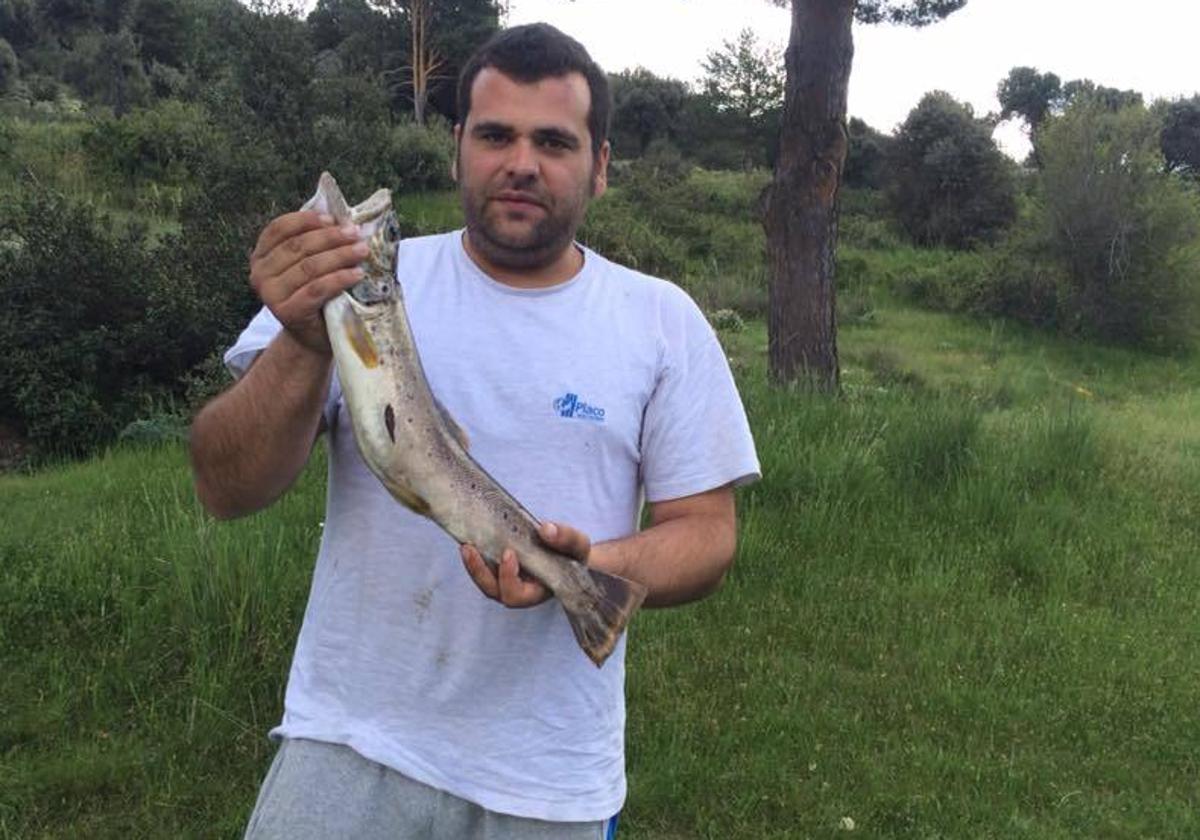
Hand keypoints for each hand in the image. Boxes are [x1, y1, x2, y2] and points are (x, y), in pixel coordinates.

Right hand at [249, 211, 367, 354]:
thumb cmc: (314, 295)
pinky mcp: (287, 312)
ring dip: (339, 256)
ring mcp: (270, 295)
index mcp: (261, 256)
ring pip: (309, 267)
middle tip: (356, 234)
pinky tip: (357, 274)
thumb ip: (315, 243)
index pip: (279, 228)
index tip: (332, 218)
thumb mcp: (310, 265)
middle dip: (330, 237)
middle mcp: (259, 274)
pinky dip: (339, 279)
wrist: (313, 336)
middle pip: (297, 246)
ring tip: (362, 251)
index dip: (306, 220)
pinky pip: (316, 289)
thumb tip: (342, 219)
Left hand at [460, 521, 590, 607]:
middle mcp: (519, 591)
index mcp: (537, 592)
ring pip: (485, 582)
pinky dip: (476, 558)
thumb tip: (546, 529)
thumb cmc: (574, 555)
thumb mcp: (578, 546)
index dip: (508, 578)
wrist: (569, 554)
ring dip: (473, 566)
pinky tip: (470, 540)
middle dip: (479, 572)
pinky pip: (484, 569)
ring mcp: (508, 581)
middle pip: (494, 592)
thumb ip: (566, 539)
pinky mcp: (500, 569)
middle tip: (469, 548)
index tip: (509, 553)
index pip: (516, 595)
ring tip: (465, 545)